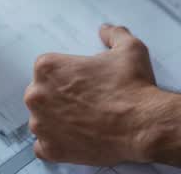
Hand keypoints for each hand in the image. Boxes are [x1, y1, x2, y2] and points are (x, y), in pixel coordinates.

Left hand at [24, 25, 180, 170]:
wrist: (143, 125)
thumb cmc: (133, 88)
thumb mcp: (128, 48)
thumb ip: (113, 34)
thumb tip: (107, 30)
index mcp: (49, 67)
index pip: (47, 69)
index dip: (66, 75)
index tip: (80, 81)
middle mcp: (38, 95)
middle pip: (41, 93)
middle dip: (59, 97)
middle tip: (84, 101)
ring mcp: (42, 125)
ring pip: (42, 120)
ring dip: (57, 120)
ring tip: (83, 120)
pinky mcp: (51, 149)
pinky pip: (44, 146)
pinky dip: (56, 144)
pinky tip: (75, 138)